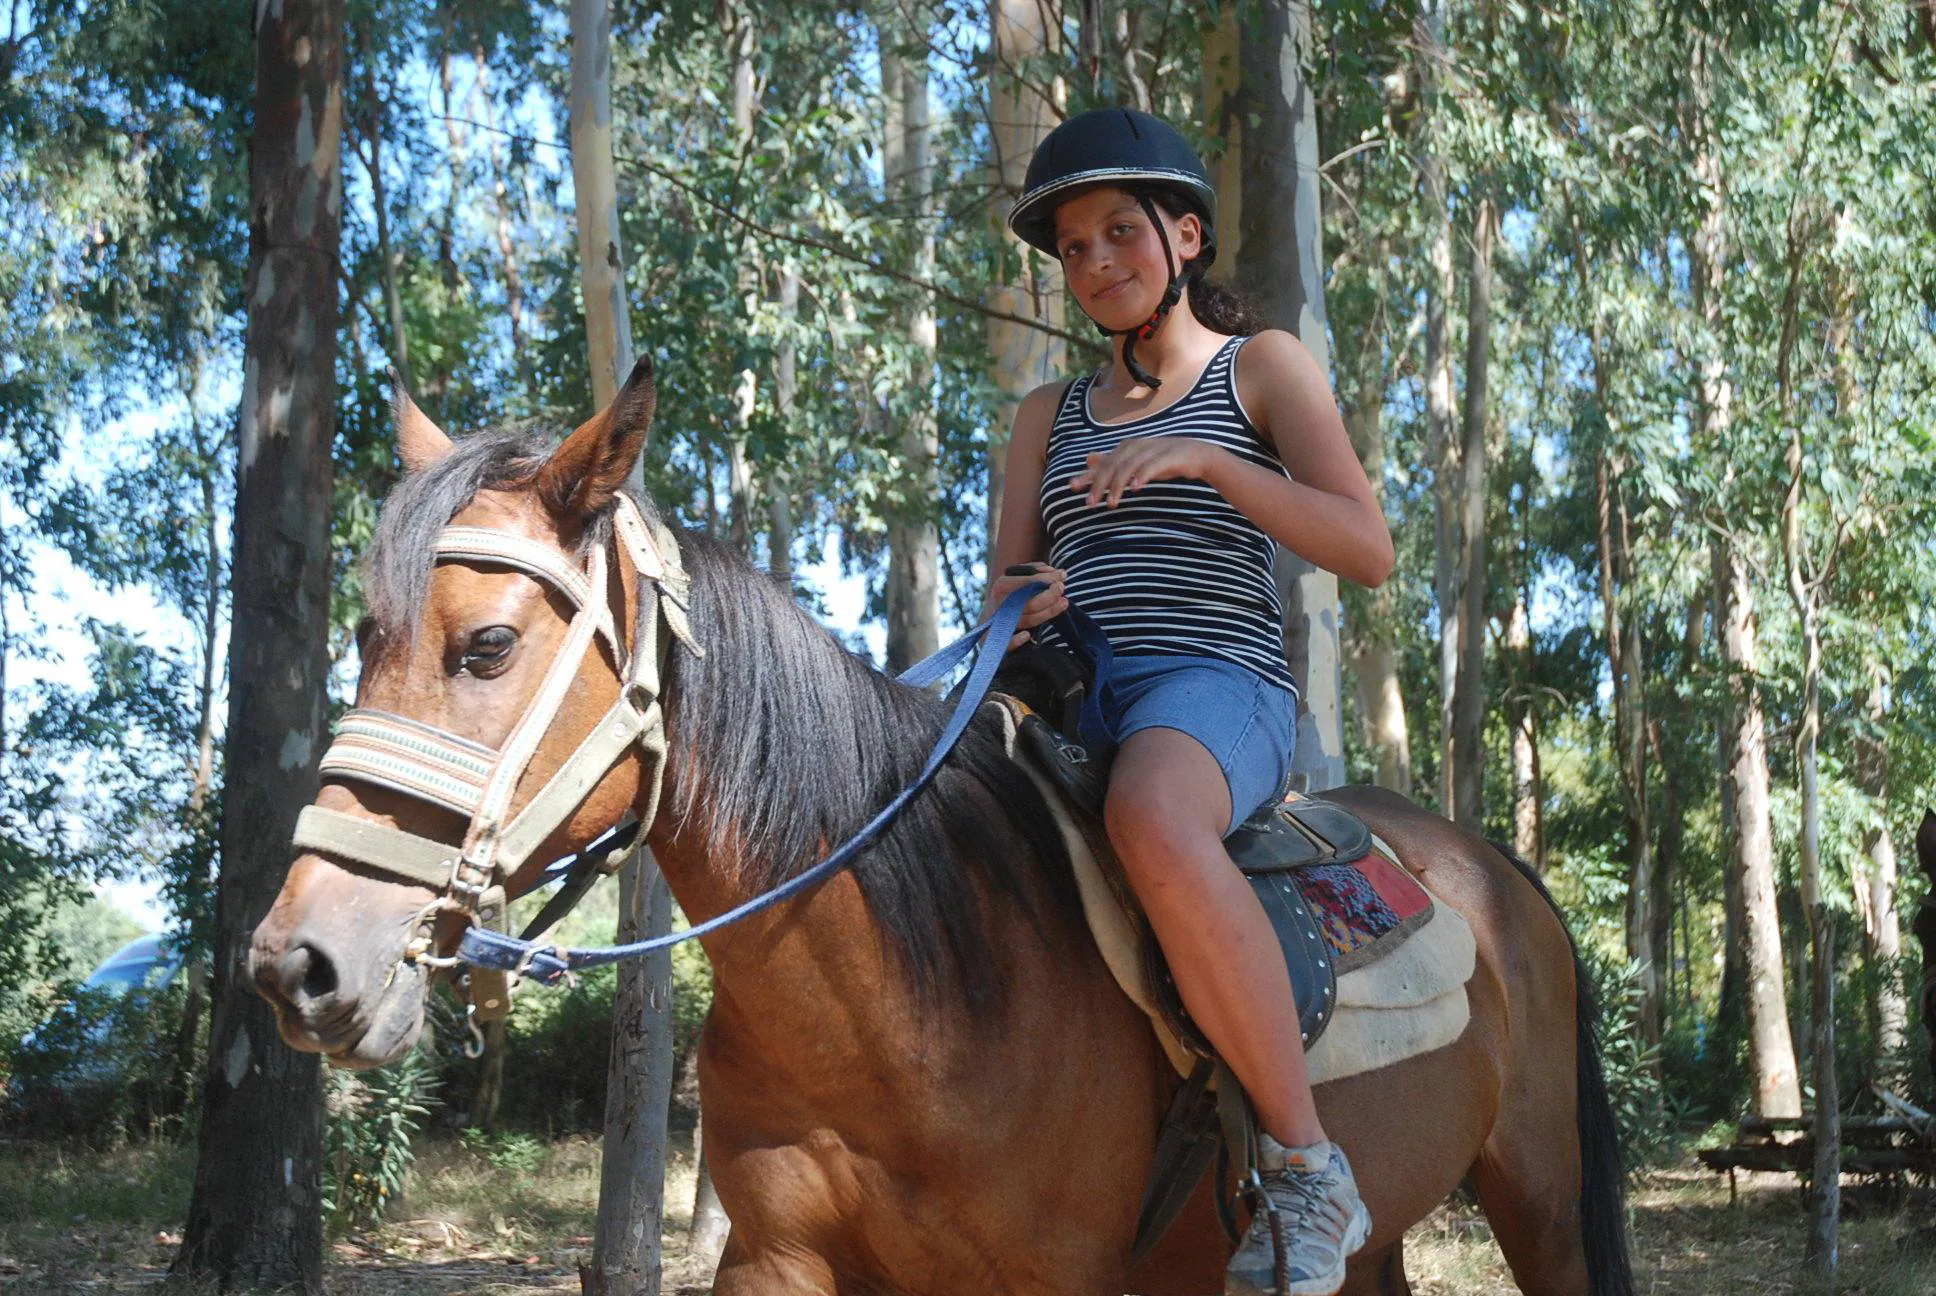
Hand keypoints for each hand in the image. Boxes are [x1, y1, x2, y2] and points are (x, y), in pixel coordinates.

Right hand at [986, 562, 1068, 649]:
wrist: (991, 614)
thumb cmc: (1012, 592)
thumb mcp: (1020, 575)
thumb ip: (1037, 570)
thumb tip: (1059, 574)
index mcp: (1002, 586)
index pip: (1027, 582)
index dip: (1047, 579)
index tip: (1062, 575)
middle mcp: (1000, 604)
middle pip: (1029, 603)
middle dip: (1049, 596)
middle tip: (1062, 587)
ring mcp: (1000, 621)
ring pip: (1027, 621)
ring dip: (1048, 613)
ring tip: (1064, 602)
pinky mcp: (1001, 639)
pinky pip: (1008, 644)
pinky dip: (1016, 640)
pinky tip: (1026, 636)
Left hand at [1068, 437, 1222, 507]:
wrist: (1197, 454)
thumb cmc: (1163, 459)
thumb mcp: (1135, 460)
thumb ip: (1113, 461)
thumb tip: (1088, 458)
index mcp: (1127, 447)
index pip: (1103, 462)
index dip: (1087, 475)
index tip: (1072, 488)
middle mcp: (1137, 446)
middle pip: (1113, 465)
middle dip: (1099, 484)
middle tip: (1090, 503)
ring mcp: (1152, 450)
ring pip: (1129, 467)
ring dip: (1118, 486)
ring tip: (1112, 504)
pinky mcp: (1168, 456)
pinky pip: (1152, 466)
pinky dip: (1142, 476)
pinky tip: (1135, 488)